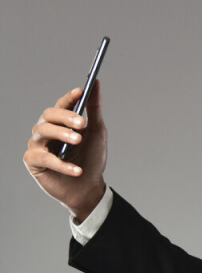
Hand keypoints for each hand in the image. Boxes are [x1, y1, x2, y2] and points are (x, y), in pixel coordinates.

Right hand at [23, 78, 106, 220]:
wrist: (89, 189)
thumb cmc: (91, 160)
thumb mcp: (96, 133)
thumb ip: (94, 109)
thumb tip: (96, 82)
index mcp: (60, 122)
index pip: (61, 104)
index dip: (68, 97)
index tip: (80, 91)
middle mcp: (46, 130)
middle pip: (48, 116)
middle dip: (65, 117)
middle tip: (81, 124)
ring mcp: (38, 145)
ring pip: (43, 131)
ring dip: (62, 135)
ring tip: (78, 141)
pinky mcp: (33, 162)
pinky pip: (43, 158)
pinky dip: (61, 164)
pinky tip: (77, 170)